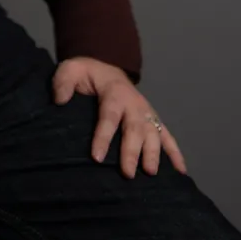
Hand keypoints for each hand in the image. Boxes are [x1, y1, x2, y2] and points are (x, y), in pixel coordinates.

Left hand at [53, 56, 187, 179]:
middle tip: (127, 173)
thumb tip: (59, 101)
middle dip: (131, 151)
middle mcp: (134, 104)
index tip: (97, 157)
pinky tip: (181, 171)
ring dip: (154, 154)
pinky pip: (168, 136)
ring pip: (153, 134)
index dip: (103, 137)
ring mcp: (146, 113)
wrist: (105, 66)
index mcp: (113, 93)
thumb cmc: (86, 73)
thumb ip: (63, 83)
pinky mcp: (153, 120)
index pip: (108, 116)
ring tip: (150, 173)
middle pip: (134, 129)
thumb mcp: (70, 70)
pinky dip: (176, 153)